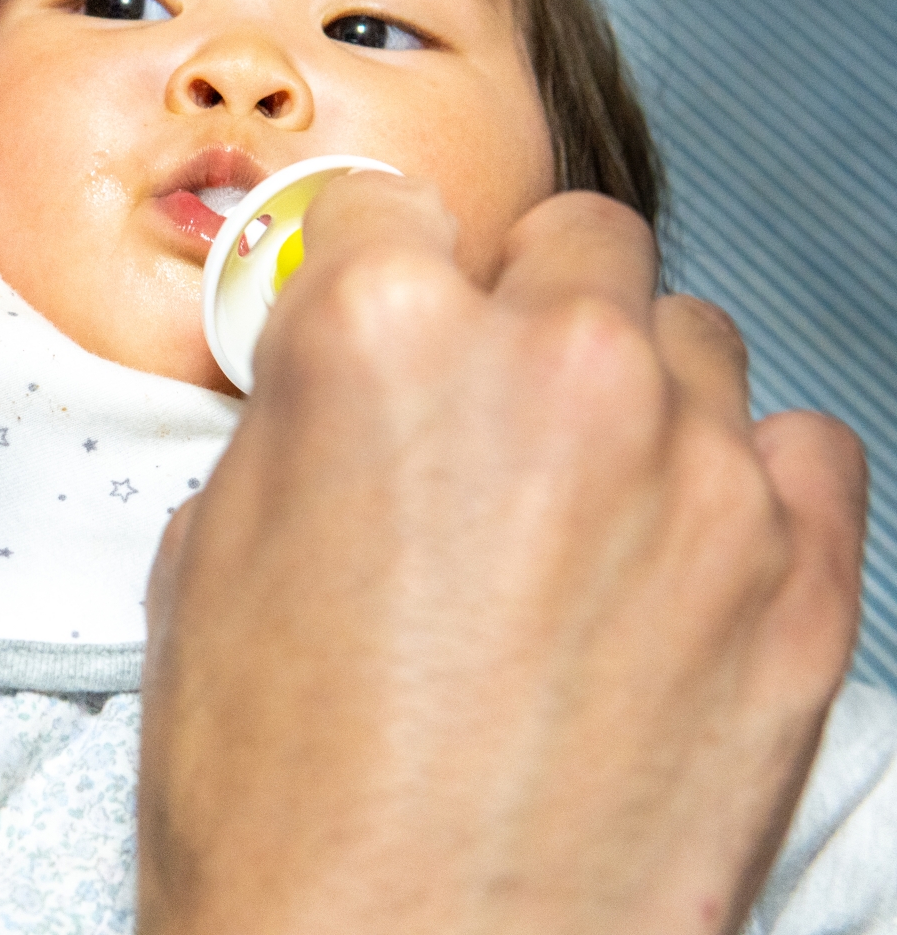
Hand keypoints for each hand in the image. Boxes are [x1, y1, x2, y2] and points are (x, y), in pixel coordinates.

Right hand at [138, 176, 866, 933]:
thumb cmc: (279, 800)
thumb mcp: (206, 562)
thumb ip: (298, 423)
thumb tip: (341, 390)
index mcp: (380, 338)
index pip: (385, 207)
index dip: (366, 266)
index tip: (379, 304)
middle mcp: (553, 367)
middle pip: (570, 239)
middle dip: (517, 305)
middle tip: (483, 411)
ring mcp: (696, 469)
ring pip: (687, 335)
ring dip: (629, 391)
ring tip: (580, 507)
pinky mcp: (800, 581)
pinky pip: (802, 448)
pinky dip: (742, 482)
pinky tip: (673, 560)